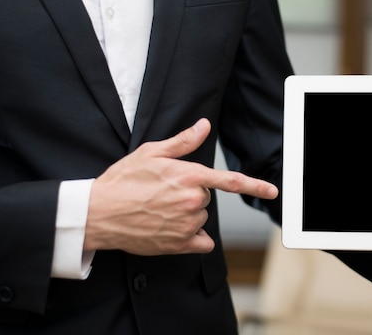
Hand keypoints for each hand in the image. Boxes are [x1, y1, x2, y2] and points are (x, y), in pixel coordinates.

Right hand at [84, 118, 277, 255]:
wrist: (99, 213)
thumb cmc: (122, 181)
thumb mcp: (150, 153)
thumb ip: (182, 142)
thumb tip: (203, 126)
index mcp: (189, 176)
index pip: (230, 180)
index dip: (255, 185)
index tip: (273, 191)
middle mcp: (192, 201)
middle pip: (206, 197)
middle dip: (191, 194)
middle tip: (163, 193)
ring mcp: (186, 225)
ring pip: (200, 218)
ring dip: (187, 215)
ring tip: (159, 210)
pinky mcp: (178, 245)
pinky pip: (200, 242)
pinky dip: (190, 237)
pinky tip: (169, 228)